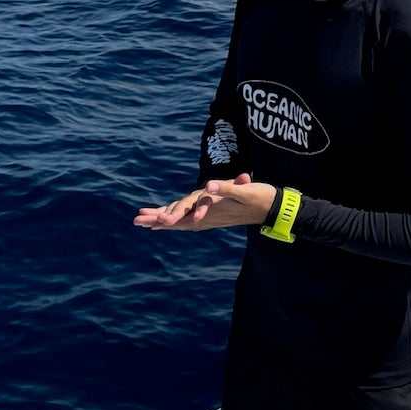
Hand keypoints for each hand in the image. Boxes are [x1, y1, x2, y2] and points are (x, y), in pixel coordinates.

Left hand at [133, 173, 278, 231]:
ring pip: (183, 222)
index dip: (167, 216)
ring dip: (163, 221)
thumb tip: (208, 187)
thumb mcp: (245, 190)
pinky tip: (168, 222)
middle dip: (157, 220)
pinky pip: (191, 221)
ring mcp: (212, 218)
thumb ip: (226, 187)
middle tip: (136, 221)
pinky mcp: (215, 217)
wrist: (274, 208)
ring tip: (144, 222)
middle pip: (178, 220)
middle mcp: (210, 216)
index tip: (150, 218)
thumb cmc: (260, 197)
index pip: (184, 214)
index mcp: (212, 209)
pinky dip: (177, 220)